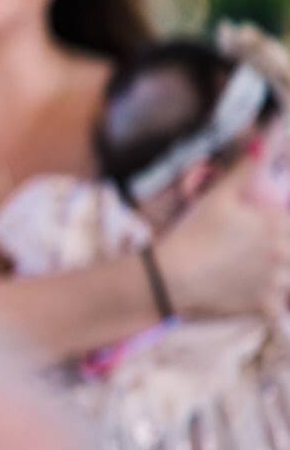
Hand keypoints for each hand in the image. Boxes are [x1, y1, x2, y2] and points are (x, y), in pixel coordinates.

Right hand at [154, 141, 289, 320]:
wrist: (171, 276)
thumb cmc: (192, 233)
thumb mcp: (217, 197)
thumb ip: (244, 170)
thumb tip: (263, 141)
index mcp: (276, 225)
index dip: (285, 225)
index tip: (279, 228)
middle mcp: (283, 254)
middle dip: (283, 249)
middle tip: (258, 248)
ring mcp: (276, 283)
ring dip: (282, 276)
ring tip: (257, 271)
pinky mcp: (265, 306)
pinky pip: (281, 308)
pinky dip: (272, 304)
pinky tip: (257, 296)